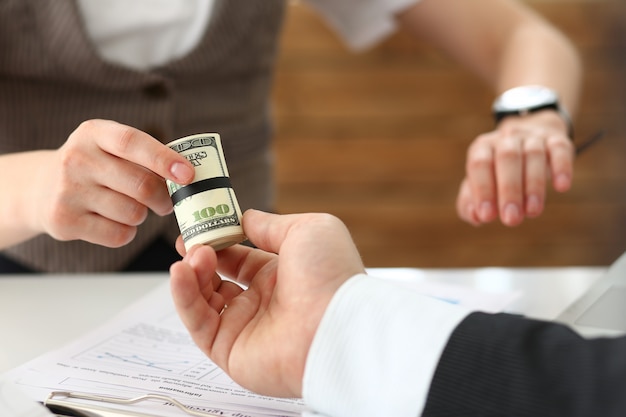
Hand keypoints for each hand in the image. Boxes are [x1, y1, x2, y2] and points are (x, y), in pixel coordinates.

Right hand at [33, 119, 193, 246]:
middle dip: (164, 197)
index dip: (164, 159)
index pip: (132, 143)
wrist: (41, 189)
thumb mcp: (110, 148)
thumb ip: (145, 156)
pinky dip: (126, 232)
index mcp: (94, 133)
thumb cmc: (95, 167)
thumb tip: (190, 176)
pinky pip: (119, 234)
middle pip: (141, 185)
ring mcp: (68, 191)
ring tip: (131, 207)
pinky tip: (114, 221)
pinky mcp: (65, 221)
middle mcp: (77, 159)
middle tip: (167, 202)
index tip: (188, 174)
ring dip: (142, 214)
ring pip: (133, 213)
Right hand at [170, 209, 364, 397]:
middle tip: (187, 241)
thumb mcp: (306, 230)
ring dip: (191, 274)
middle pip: (217, 278)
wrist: (338, 327)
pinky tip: (180, 273)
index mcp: (282, 275)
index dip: (218, 242)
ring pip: (203, 300)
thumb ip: (270, 225)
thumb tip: (245, 218)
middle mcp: (264, 302)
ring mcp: (246, 327)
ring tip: (193, 255)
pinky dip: (184, 298)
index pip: (239, 258)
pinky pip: (198, 324)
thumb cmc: (331, 276)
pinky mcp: (230, 351)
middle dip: (199, 258)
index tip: (199, 225)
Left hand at [456, 110, 574, 225]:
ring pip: (533, 155)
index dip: (483, 190)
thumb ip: (470, 202)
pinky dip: (562, 167)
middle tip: (511, 219)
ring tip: (532, 212)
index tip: (487, 216)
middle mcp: (506, 138)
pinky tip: (561, 187)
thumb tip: (476, 217)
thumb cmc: (498, 172)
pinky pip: (560, 149)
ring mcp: (532, 137)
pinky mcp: (557, 140)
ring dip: (533, 185)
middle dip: (508, 190)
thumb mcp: (481, 183)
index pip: (479, 164)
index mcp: (482, 147)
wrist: (528, 140)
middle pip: (507, 158)